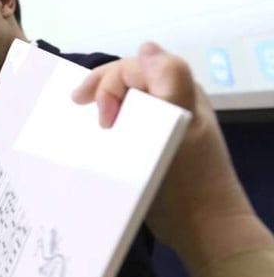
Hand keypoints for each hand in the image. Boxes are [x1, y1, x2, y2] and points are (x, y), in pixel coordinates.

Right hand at [72, 42, 270, 270]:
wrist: (203, 229)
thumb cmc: (190, 181)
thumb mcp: (180, 128)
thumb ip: (170, 83)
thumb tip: (146, 47)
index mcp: (179, 92)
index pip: (134, 67)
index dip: (109, 84)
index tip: (101, 121)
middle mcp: (172, 102)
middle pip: (128, 78)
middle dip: (98, 87)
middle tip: (74, 104)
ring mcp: (162, 124)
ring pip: (125, 99)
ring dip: (100, 103)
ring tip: (78, 116)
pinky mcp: (153, 147)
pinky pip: (127, 121)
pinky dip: (107, 122)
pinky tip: (92, 136)